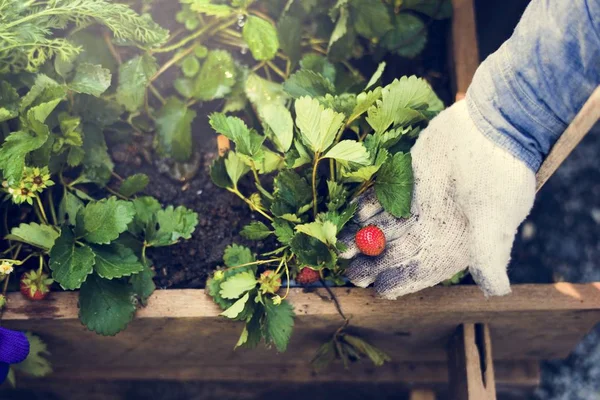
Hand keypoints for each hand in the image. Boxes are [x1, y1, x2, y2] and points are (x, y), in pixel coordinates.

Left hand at [340, 100, 535, 298]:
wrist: (495, 125)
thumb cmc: (501, 174)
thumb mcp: (497, 216)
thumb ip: (489, 253)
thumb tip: (498, 291)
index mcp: (455, 243)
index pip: (423, 270)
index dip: (401, 281)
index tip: (380, 289)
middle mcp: (436, 227)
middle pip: (399, 252)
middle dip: (374, 264)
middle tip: (350, 273)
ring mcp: (421, 203)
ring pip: (386, 227)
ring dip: (365, 238)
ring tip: (341, 248)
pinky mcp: (410, 179)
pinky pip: (384, 198)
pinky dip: (369, 206)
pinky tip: (353, 214)